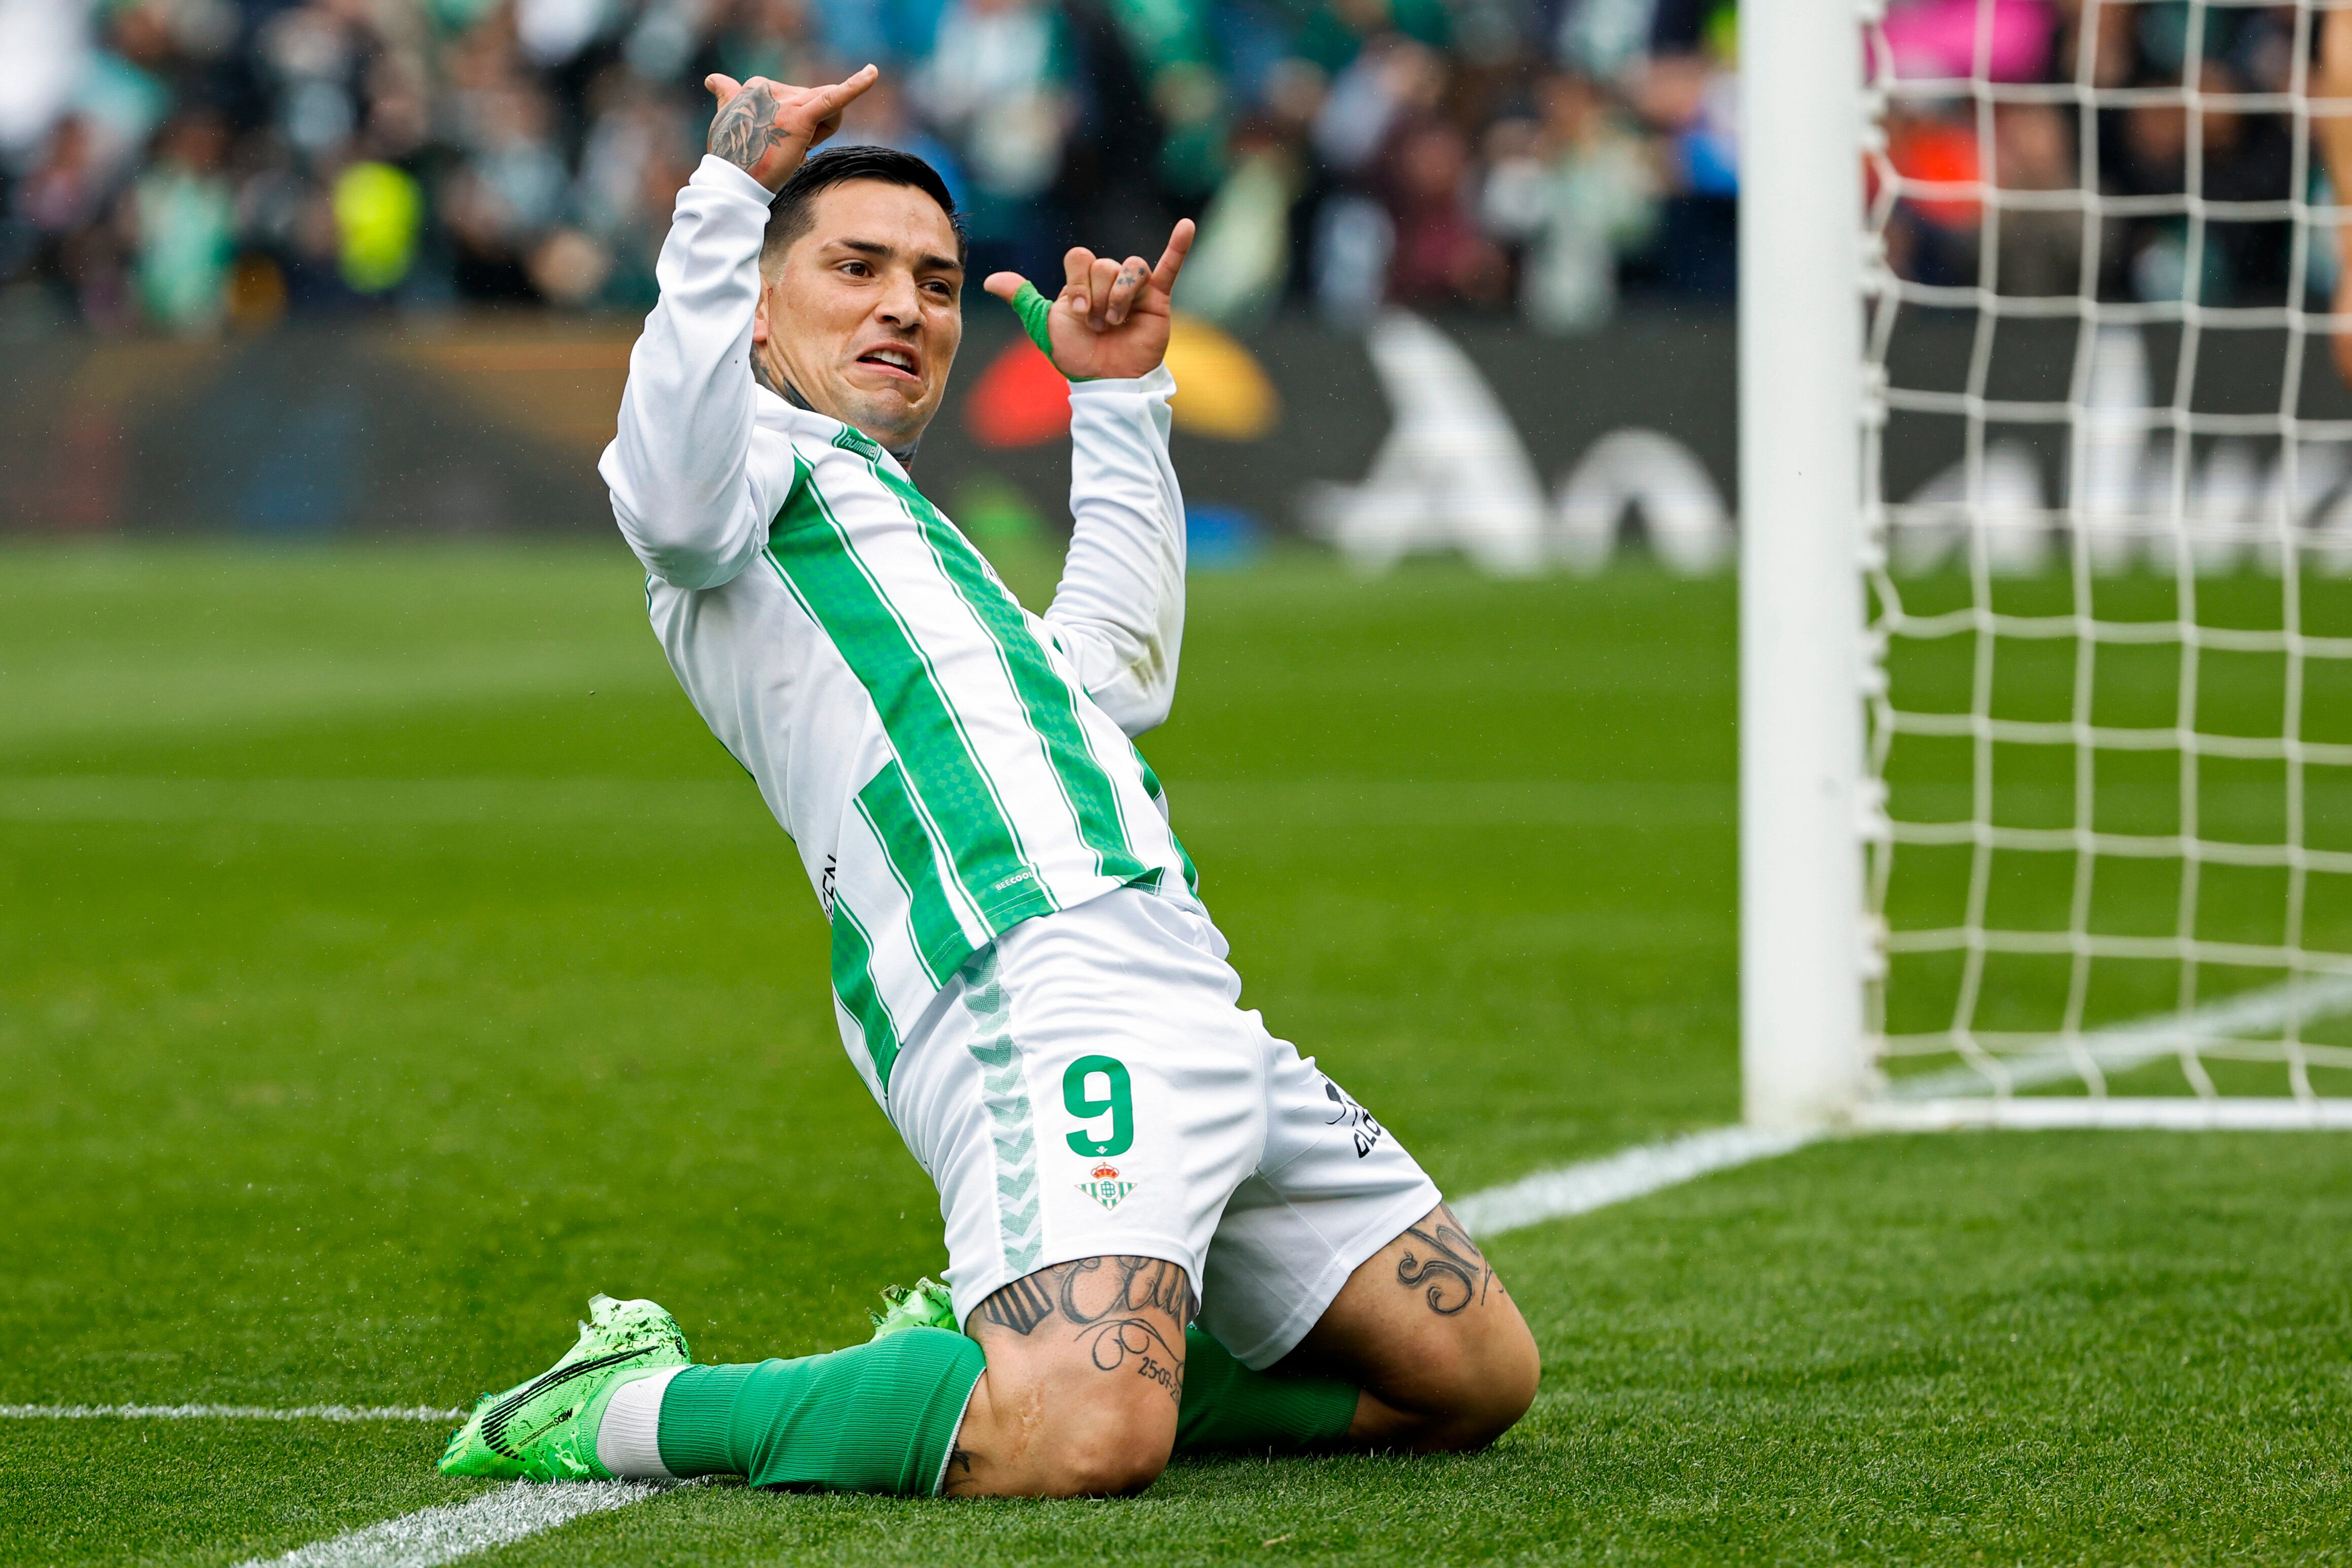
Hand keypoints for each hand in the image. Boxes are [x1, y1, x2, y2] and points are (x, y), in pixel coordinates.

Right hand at [703, 66, 878, 191]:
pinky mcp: (802, 116)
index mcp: (756, 87)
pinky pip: (835, 97)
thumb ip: (727, 95)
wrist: (732, 182)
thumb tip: (712, 79)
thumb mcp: (728, 120)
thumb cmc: (733, 156)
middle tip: (785, 151)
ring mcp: (786, 101)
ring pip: (825, 107)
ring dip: (818, 133)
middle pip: (814, 103)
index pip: (797, 99)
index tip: (775, 142)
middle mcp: (769, 87)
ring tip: (790, 149)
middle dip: (810, 129)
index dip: (796, 126)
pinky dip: (856, 85)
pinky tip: (873, 72)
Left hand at [983, 220, 1195, 380]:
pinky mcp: (1157, 299)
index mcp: (1082, 281)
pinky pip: (1169, 266)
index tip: (1076, 314)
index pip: (1079, 258)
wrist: (1108, 382)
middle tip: (1098, 325)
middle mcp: (1107, 280)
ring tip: (1116, 323)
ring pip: (1129, 267)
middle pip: (1104, 263)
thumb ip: (1023, 300)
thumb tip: (989, 282)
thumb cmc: (1078, 356)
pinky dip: (1179, 246)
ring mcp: (1134, 288)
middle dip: (1097, 297)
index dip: (1076, 284)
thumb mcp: (1044, 327)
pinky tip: (1187, 225)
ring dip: (1119, 296)